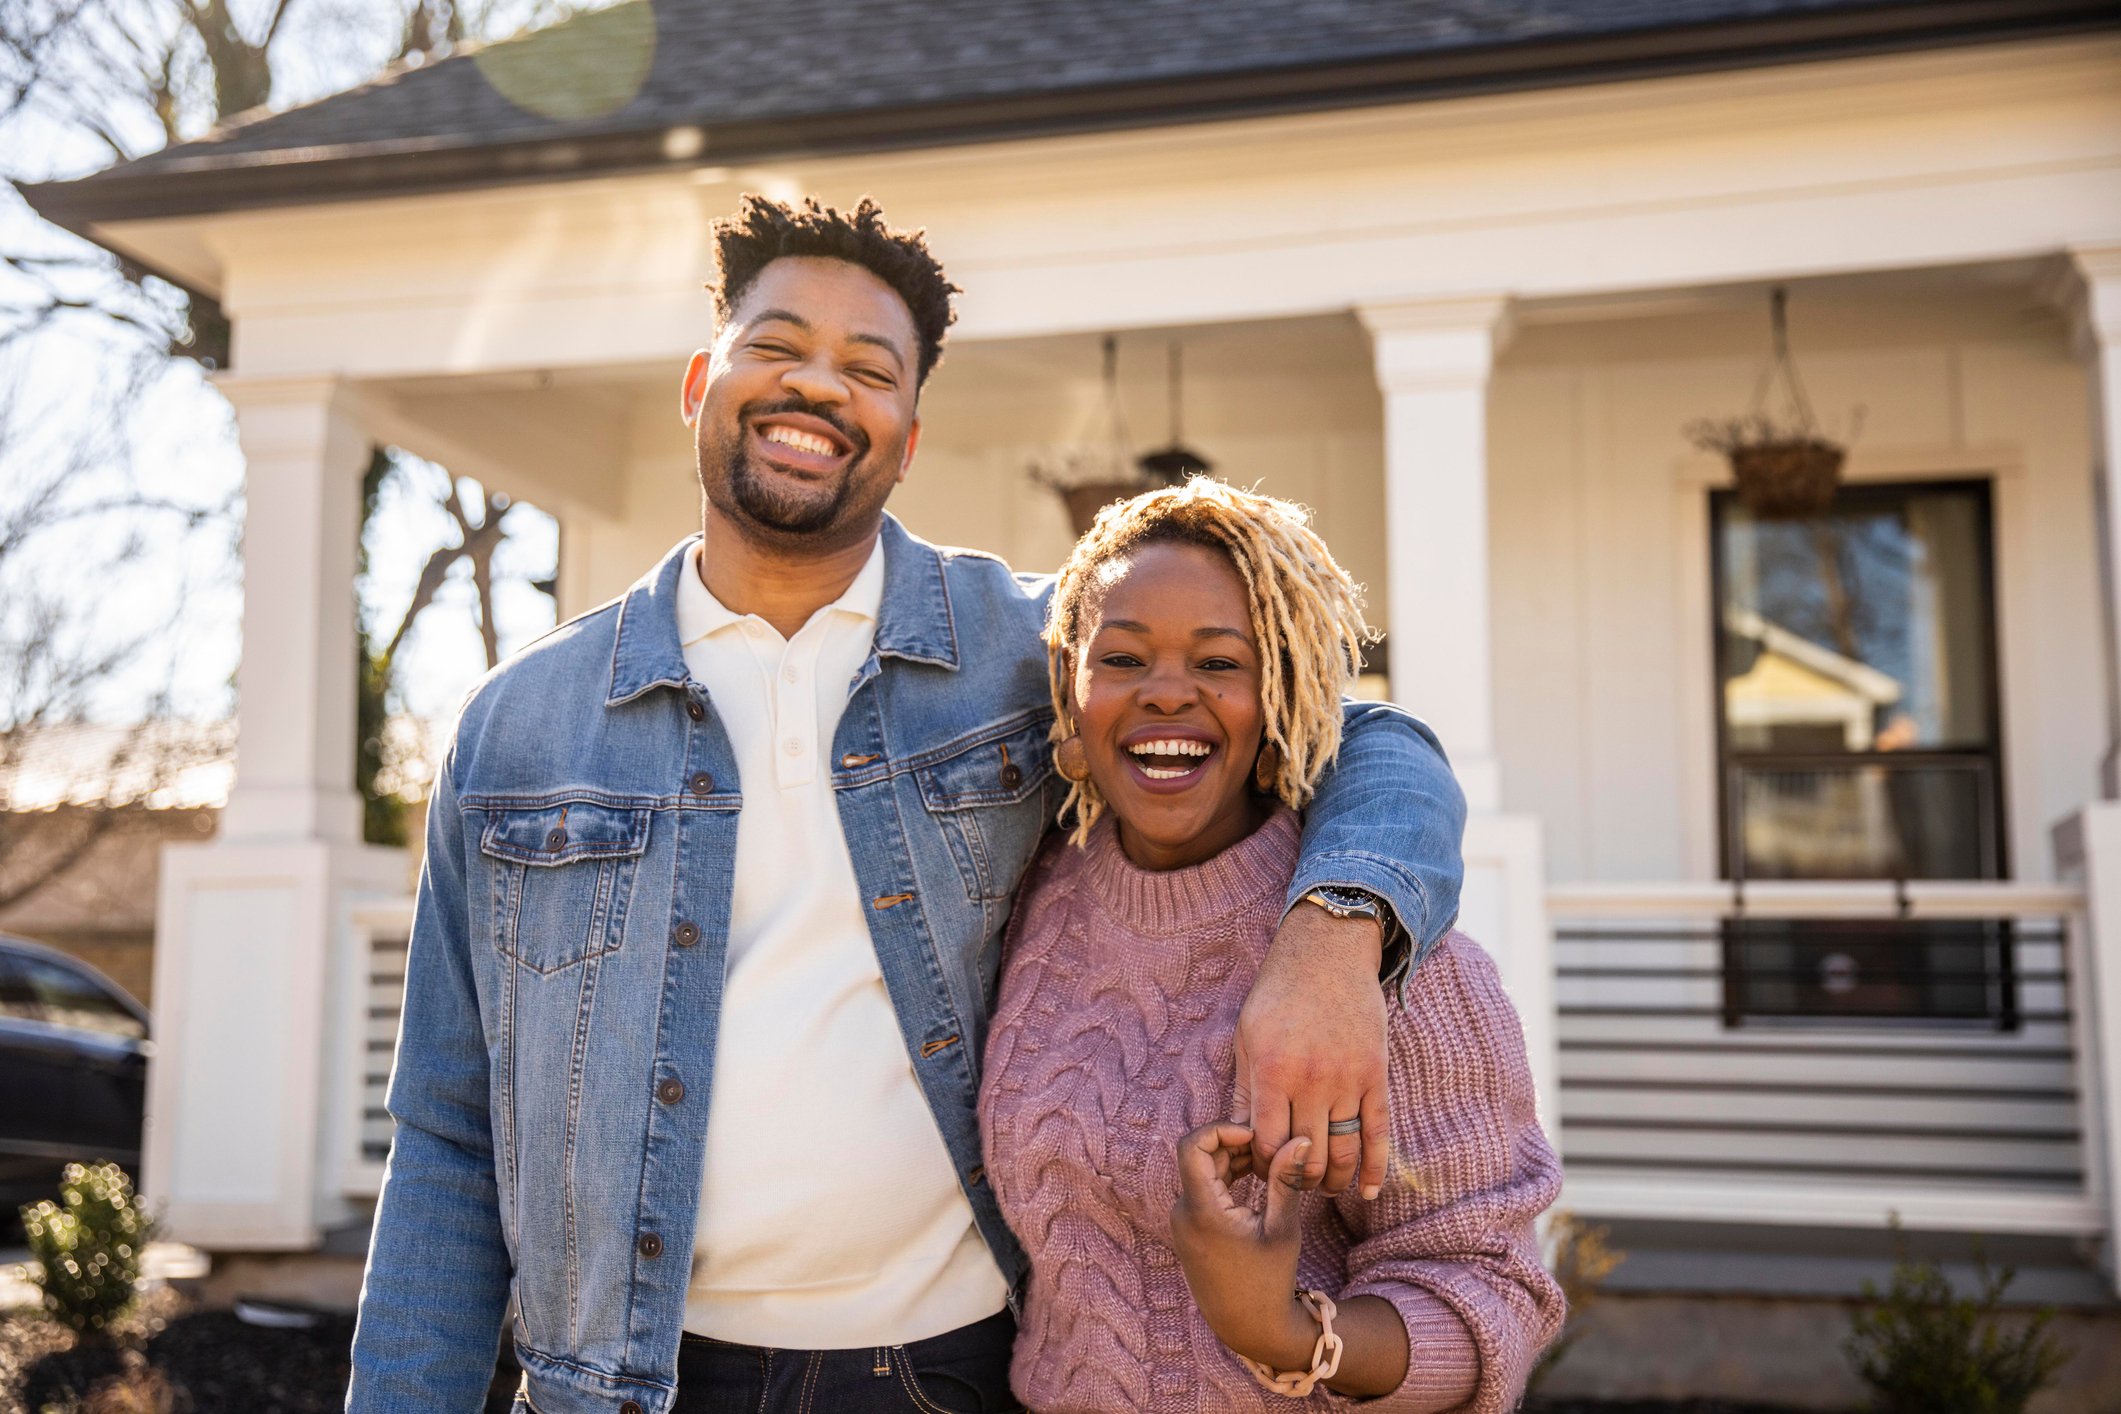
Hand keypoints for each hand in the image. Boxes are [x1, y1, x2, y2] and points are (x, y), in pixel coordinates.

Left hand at [1169, 1123, 1319, 1369]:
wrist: (1248, 1327)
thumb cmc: (1269, 1281)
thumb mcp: (1282, 1228)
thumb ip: (1285, 1179)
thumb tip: (1300, 1139)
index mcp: (1201, 1211)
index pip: (1192, 1146)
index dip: (1220, 1129)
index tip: (1254, 1134)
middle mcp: (1183, 1213)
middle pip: (1199, 1157)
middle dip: (1233, 1144)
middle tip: (1269, 1144)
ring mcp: (1182, 1222)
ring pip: (1201, 1172)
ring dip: (1230, 1161)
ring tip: (1267, 1161)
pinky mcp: (1188, 1230)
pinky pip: (1201, 1190)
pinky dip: (1224, 1178)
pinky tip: (1253, 1178)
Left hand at [1235, 902, 1388, 1197]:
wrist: (1327, 954)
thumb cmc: (1278, 996)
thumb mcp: (1247, 1039)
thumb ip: (1245, 1091)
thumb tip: (1237, 1139)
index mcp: (1272, 1071)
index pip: (1268, 1145)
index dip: (1265, 1168)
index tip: (1264, 1171)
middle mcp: (1311, 1080)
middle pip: (1306, 1156)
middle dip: (1297, 1181)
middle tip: (1292, 1186)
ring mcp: (1348, 1079)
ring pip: (1342, 1152)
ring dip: (1332, 1181)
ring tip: (1324, 1189)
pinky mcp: (1375, 1075)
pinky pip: (1378, 1132)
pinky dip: (1374, 1168)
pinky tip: (1366, 1191)